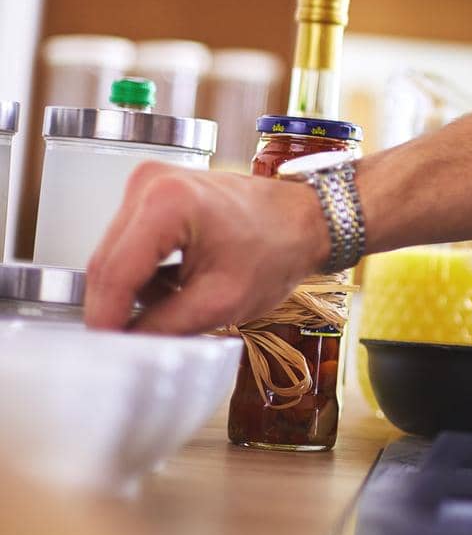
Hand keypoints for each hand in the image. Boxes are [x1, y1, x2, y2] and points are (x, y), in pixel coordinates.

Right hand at [83, 162, 329, 334]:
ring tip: (179, 302)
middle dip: (117, 307)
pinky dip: (145, 271)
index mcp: (168, 203)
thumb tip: (122, 345)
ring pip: (116, 255)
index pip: (116, 273)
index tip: (103, 352)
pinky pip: (129, 242)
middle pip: (108, 262)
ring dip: (135, 289)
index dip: (105, 318)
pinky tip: (177, 282)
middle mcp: (150, 183)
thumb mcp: (222, 302)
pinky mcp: (153, 190)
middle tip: (131, 344)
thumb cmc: (279, 249)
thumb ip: (164, 327)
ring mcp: (149, 182)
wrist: (305, 218)